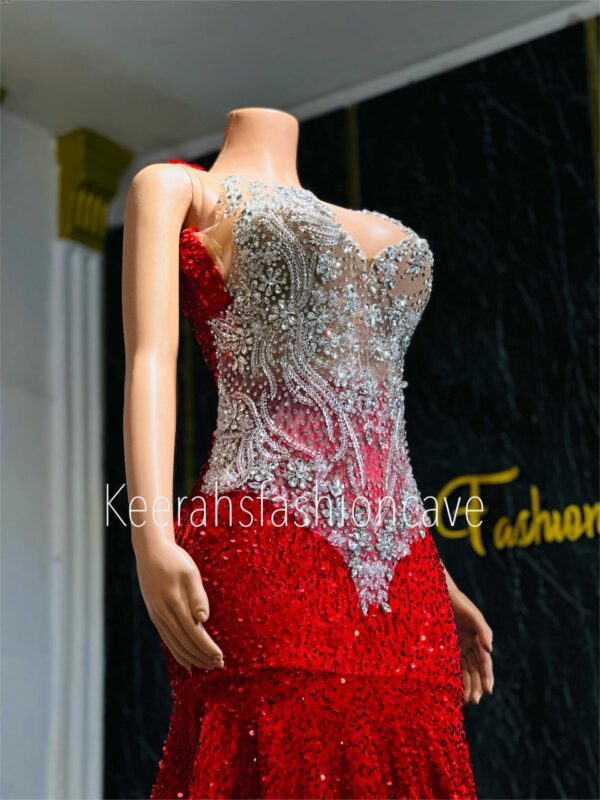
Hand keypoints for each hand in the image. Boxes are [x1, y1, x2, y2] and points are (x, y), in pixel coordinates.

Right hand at [134, 536, 223, 670]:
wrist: (150, 552)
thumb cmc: (174, 560)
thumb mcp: (190, 572)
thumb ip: (197, 596)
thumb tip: (203, 620)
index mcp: (174, 603)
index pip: (194, 634)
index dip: (207, 648)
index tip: (220, 657)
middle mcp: (163, 614)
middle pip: (185, 643)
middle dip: (202, 656)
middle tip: (219, 665)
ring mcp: (157, 616)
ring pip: (175, 645)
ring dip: (192, 657)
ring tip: (207, 666)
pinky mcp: (155, 615)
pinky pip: (167, 640)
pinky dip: (178, 653)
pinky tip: (187, 662)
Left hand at [449, 588, 493, 703]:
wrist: (441, 594)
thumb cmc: (459, 604)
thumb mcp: (474, 616)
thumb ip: (484, 631)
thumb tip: (490, 650)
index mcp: (479, 639)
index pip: (485, 663)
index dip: (487, 677)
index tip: (488, 691)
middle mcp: (471, 645)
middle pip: (476, 670)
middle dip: (477, 686)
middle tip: (475, 701)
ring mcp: (459, 646)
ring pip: (466, 670)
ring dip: (468, 685)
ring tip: (468, 700)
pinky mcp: (448, 646)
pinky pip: (454, 664)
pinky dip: (456, 677)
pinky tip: (456, 689)